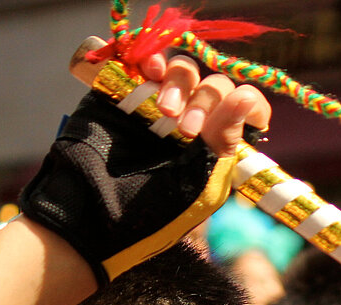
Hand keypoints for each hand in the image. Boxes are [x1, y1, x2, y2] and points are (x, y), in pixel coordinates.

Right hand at [20, 54, 270, 284]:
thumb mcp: (197, 182)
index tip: (238, 108)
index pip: (248, 111)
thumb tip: (244, 98)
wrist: (91, 209)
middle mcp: (193, 122)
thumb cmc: (150, 212)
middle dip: (206, 101)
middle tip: (185, 130)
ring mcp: (158, 104)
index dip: (247, 104)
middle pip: (216, 85)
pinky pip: (143, 59)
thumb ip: (222, 142)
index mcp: (217, 148)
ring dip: (180, 82)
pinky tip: (149, 71)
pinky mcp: (124, 89)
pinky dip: (149, 57)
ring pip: (184, 69)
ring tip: (163, 109)